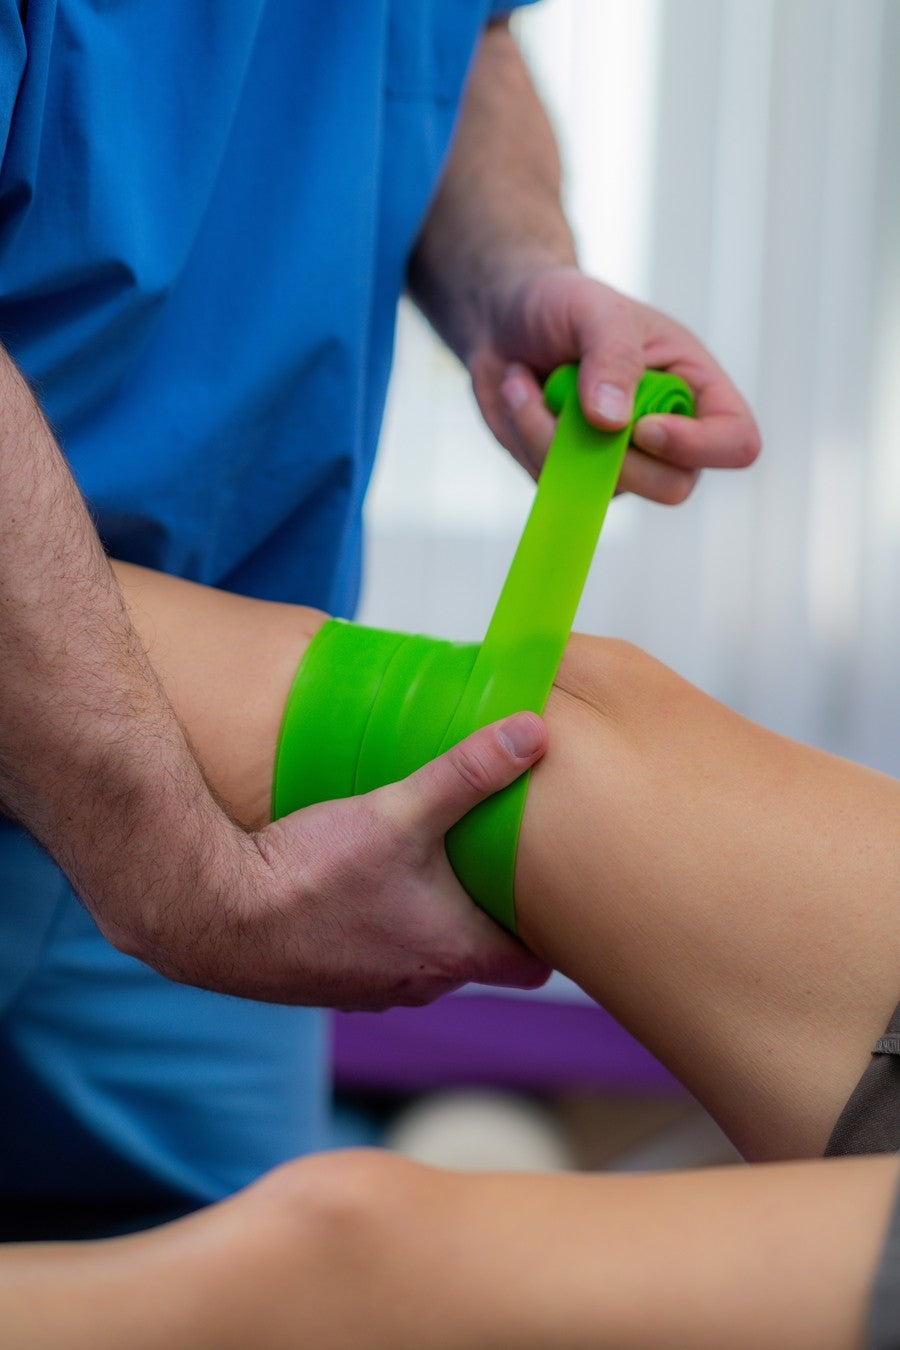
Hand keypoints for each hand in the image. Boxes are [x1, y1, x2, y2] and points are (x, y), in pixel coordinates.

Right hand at [134, 712, 549, 1008]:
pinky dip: (381, 930)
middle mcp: (418, 984)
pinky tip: (361, 888)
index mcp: (452, 953)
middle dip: (490, 919)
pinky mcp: (326, 984)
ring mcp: (370, 991)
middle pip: (479, 959)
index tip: (552, 896)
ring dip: (431, 924)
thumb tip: (533, 731)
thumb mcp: (399, 811)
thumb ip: (468, 771)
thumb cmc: (308, 874)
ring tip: (432, 873)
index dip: (549, 933)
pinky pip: (374, 960)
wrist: (212, 914)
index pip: (533, 965)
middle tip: (496, 868)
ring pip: (424, 960)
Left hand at [469, 265, 760, 502]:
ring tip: (527, 381)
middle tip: (570, 406)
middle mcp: (667, 431)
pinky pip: (558, 485)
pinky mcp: (575, 475)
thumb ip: (612, 357)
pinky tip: (519, 396)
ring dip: (552, 437)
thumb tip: (614, 423)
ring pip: (604, 490)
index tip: (642, 426)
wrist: (504, 318)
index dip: (699, 447)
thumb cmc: (562, 303)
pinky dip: (528, 440)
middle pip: (673, 487)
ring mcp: (622, 461)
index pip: (736, 441)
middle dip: (615, 457)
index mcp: (694, 385)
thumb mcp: (594, 311)